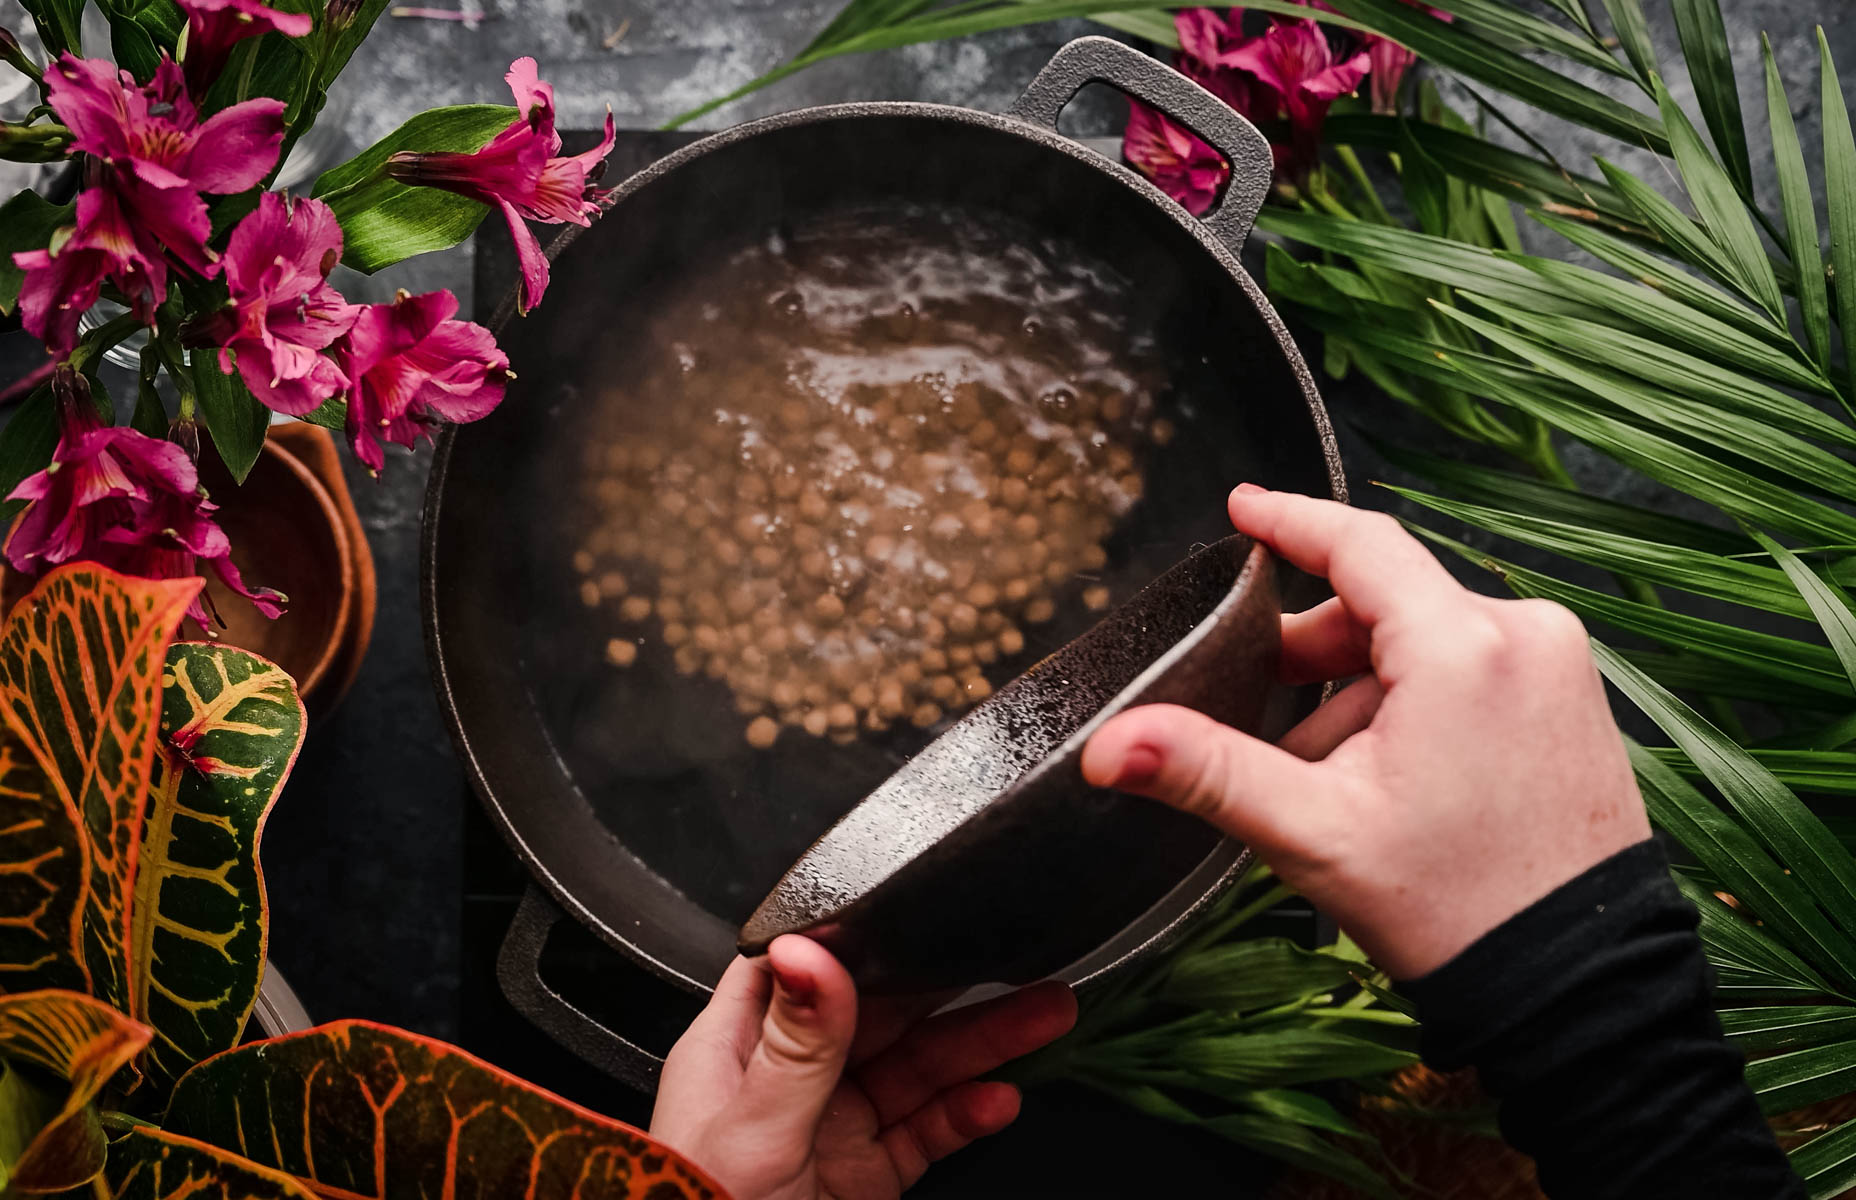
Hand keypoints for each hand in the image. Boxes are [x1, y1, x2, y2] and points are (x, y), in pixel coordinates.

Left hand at [650, 935, 1076, 1199]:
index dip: (863, 937)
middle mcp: (783, 1078)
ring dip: (981, 1044)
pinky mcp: (863, 1175)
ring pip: (915, 1068)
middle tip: (1018, 962)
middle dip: (950, 987)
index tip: (925, 909)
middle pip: (878, 1012)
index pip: (802, 966)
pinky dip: (966, 1114)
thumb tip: (809, 949)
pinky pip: (924, 1130)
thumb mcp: (752, 1131)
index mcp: (736, 1047)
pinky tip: (999, 1099)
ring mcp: (828, 1127)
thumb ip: (797, 1044)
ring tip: (1043, 1017)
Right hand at [1083, 486, 1648, 978]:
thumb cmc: (1458, 909)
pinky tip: (1391, 778)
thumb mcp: (1314, 831)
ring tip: (1331, 777)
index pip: (1358, 543)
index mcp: (1463, 646)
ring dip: (1361, 689)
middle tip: (1259, 703)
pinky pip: (1471, 668)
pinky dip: (1415, 703)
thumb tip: (1110, 744)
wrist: (1578, 986)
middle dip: (1313, 649)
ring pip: (1425, 640)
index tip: (1241, 507)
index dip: (1288, 520)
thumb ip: (1206, 770)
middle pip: (1385, 601)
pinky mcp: (1572, 702)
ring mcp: (1558, 669)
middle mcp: (1524, 636)